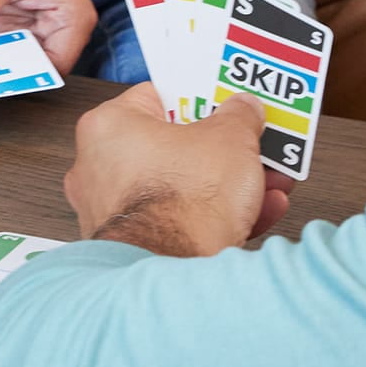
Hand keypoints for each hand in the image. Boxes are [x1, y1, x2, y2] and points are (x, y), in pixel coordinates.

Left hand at [64, 84, 290, 255]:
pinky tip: (259, 211)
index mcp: (108, 126)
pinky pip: (180, 222)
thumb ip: (238, 116)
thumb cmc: (181, 203)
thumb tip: (243, 109)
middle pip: (174, 147)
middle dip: (222, 150)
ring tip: (266, 181)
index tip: (225, 104)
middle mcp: (99, 167)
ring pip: (181, 188)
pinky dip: (217, 216)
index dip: (199, 98)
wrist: (175, 270)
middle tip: (251, 145)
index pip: (157, 97)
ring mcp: (113, 211)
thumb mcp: (230, 139)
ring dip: (228, 184)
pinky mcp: (133, 246)